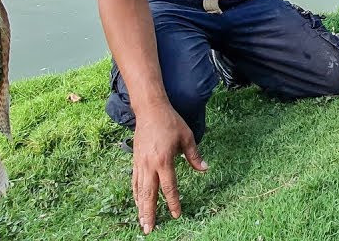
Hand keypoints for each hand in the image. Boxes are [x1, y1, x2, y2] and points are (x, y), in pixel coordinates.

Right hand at [131, 105, 207, 233]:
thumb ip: (194, 156)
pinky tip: (137, 203)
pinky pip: (134, 182)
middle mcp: (150, 165)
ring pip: (139, 191)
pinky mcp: (135, 161)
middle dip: (149, 213)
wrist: (150, 110)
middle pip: (149, 195)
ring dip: (141, 208)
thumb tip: (205, 169)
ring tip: (142, 223)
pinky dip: (135, 194)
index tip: (176, 214)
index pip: (169, 187)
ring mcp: (140, 164)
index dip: (173, 202)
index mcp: (164, 160)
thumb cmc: (170, 122)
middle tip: (149, 230)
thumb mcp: (187, 137)